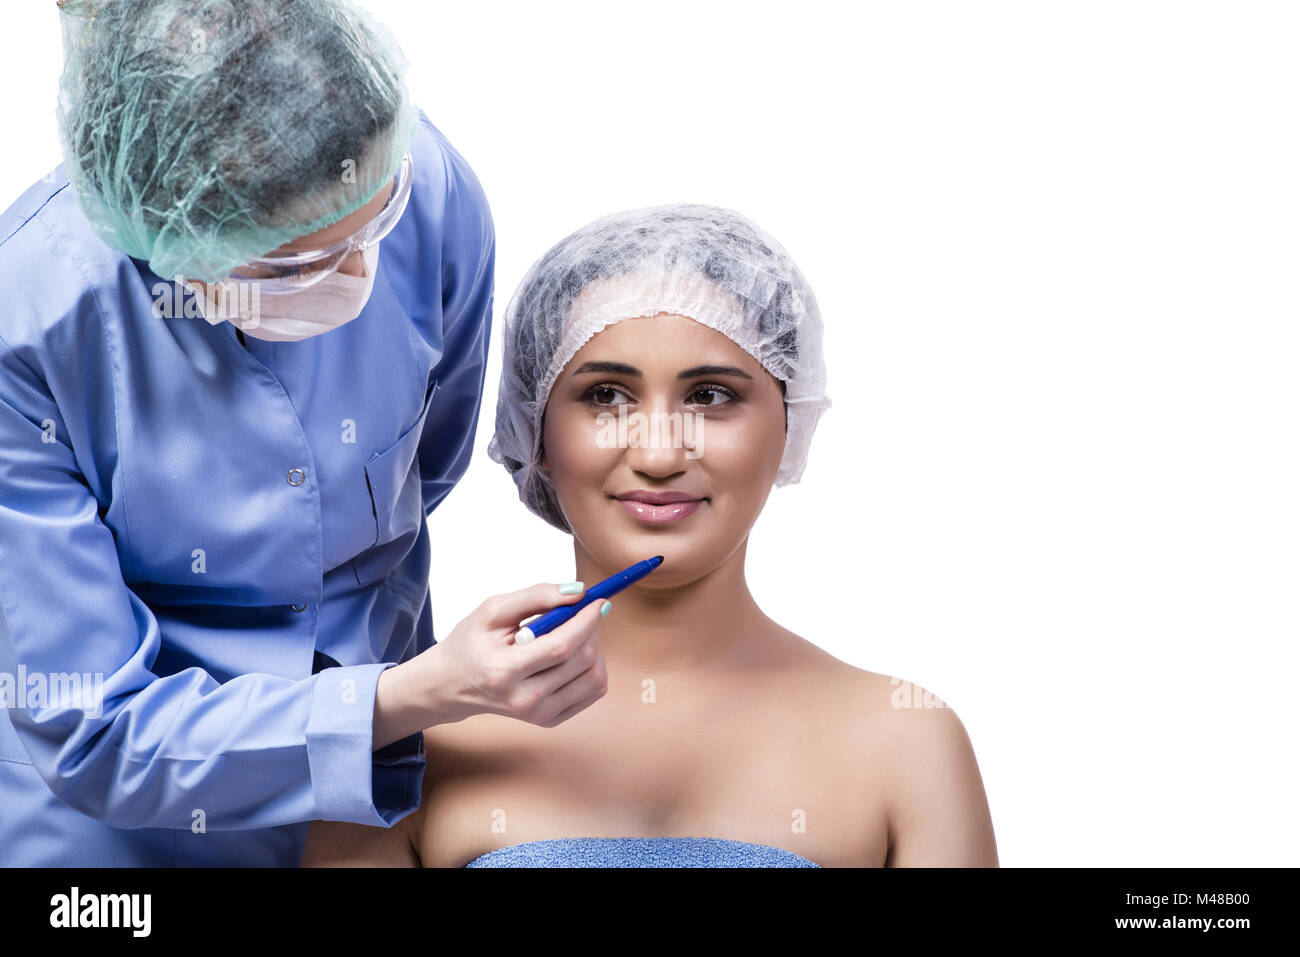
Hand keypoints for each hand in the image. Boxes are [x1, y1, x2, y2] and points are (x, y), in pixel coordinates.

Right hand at [372, 582, 608, 747]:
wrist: (453, 684)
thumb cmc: (472, 642)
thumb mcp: (492, 610)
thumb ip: (535, 596)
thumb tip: (579, 591)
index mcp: (504, 671)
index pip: (560, 647)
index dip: (586, 621)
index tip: (599, 601)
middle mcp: (524, 700)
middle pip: (581, 661)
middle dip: (592, 628)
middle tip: (585, 609)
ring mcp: (539, 715)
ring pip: (594, 678)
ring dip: (595, 647)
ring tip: (576, 631)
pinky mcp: (549, 720)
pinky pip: (592, 692)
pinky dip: (593, 666)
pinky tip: (574, 653)